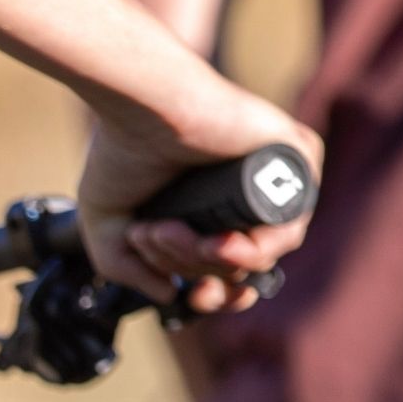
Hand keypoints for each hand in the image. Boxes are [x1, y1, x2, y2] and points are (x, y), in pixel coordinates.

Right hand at [79, 81, 321, 311]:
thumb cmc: (120, 149)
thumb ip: (128, 270)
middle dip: (188, 268)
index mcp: (212, 214)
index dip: (213, 297)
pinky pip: (289, 227)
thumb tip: (169, 295)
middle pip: (238, 270)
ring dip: (208, 260)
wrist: (141, 103)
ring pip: (261, 257)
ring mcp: (273, 179)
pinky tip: (220, 241)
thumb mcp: (108, 227)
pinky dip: (253, 248)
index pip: (231, 274)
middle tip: (150, 236)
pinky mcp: (294, 159)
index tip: (192, 298)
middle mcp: (245, 199)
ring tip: (169, 231)